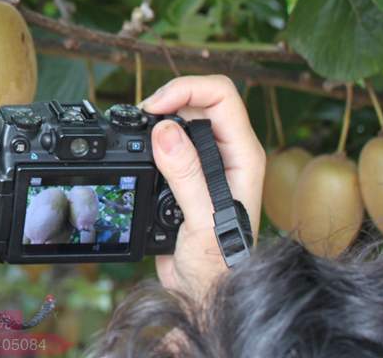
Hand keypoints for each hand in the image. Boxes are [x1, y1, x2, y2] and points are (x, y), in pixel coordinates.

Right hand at [140, 75, 264, 297]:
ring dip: (158, 118)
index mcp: (244, 156)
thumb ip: (187, 174)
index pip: (221, 95)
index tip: (154, 107)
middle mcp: (228, 153)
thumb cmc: (220, 266)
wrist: (204, 291)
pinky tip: (140, 151)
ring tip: (138, 135)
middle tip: (140, 120)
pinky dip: (151, 137)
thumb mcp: (203, 221)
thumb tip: (164, 130)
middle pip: (199, 98)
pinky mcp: (187, 172)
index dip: (186, 89)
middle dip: (167, 100)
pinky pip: (169, 138)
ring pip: (183, 116)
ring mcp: (207, 161)